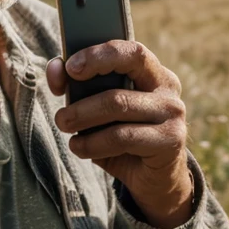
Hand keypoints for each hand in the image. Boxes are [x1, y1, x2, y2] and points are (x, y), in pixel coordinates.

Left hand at [46, 40, 192, 228]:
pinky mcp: (170, 140)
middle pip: (131, 64)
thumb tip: (55, 69)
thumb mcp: (97, 107)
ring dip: (82, 116)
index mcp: (151, 70)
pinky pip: (122, 136)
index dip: (98, 54)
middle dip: (91, 75)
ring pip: (118, 103)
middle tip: (61, 105)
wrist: (153, 179)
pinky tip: (79, 147)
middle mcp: (167, 87)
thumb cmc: (121, 135)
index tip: (70, 67)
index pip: (129, 49)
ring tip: (64, 126)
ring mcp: (172, 113)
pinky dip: (93, 142)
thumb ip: (78, 84)